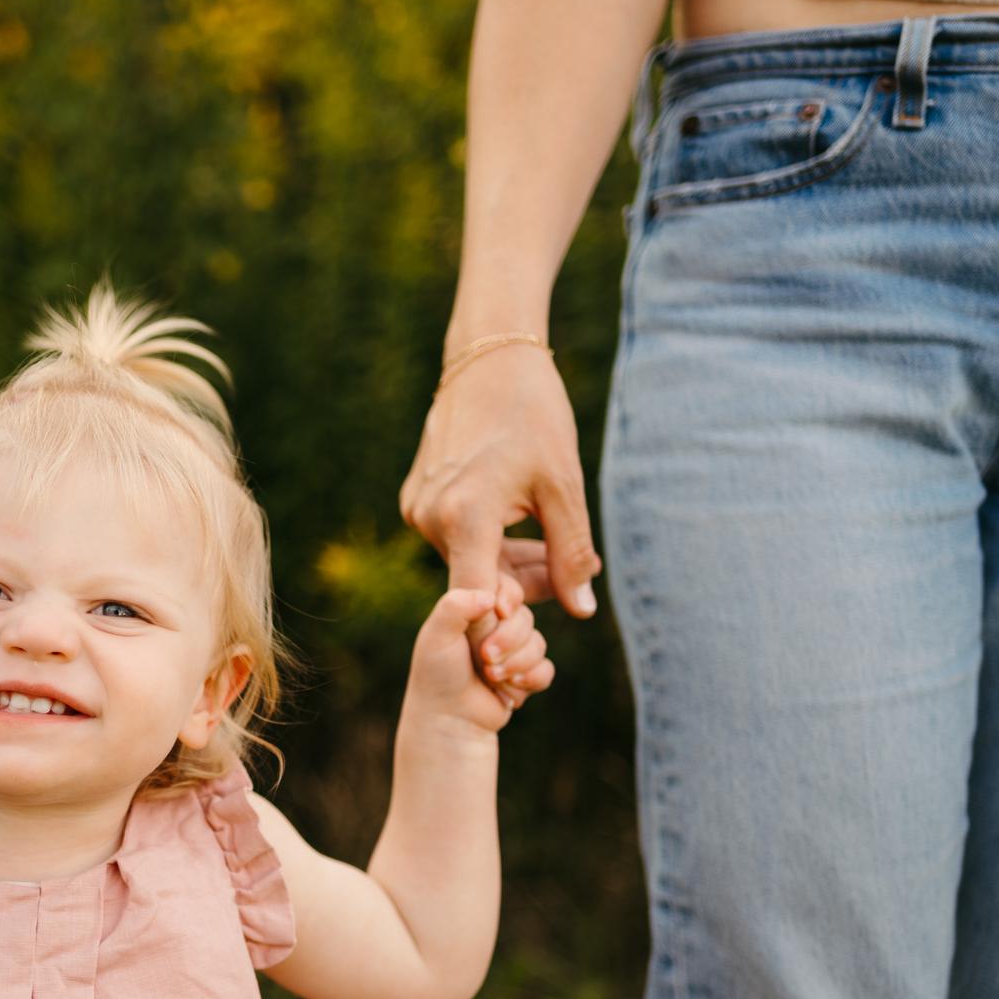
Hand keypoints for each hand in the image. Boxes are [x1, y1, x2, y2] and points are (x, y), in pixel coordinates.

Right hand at [400, 343, 600, 619]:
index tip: (538, 638)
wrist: (489, 360)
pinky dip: (488, 542)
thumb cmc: (535, 416)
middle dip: (527, 587)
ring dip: (510, 564)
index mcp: (465, 517)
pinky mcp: (415, 500)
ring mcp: (418, 509)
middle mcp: (429, 518)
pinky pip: (454, 539)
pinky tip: (518, 520)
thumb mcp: (563, 487)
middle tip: (575, 571)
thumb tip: (583, 611)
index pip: (479, 604)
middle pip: (479, 584)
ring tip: (553, 543)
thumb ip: (572, 554)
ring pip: (468, 562)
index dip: (506, 631)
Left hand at [406, 582, 554, 735]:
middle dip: (508, 640)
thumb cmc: (438, 675)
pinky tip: (508, 690)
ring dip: (516, 664)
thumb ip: (455, 606)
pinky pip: (546, 669)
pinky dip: (529, 680)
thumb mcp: (437, 635)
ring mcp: (512, 651)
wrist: (449, 720)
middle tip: (484, 658)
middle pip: (526, 617)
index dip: (508, 599)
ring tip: (490, 678)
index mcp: (474, 610)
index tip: (499, 612)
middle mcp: (495, 627)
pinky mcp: (525, 675)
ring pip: (539, 644)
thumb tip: (490, 595)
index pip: (506, 588)